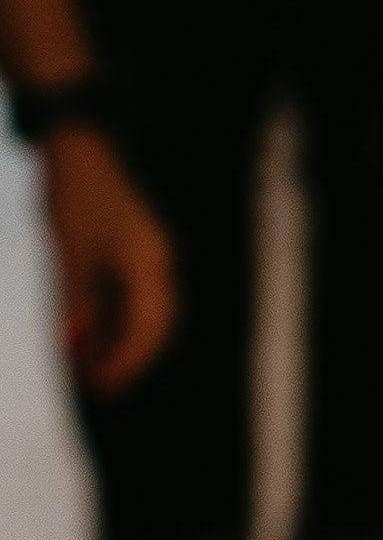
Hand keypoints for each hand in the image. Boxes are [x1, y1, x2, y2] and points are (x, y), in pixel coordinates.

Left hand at [44, 124, 174, 399]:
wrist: (82, 150)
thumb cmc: (75, 199)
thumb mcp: (69, 256)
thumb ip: (75, 304)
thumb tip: (74, 347)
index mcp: (148, 264)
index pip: (148, 327)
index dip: (126, 362)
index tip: (103, 389)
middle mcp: (157, 263)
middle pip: (155, 325)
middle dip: (129, 359)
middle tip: (101, 389)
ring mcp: (148, 257)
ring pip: (143, 314)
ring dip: (117, 342)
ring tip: (86, 368)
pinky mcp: (133, 253)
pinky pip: (130, 298)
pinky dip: (111, 322)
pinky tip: (86, 336)